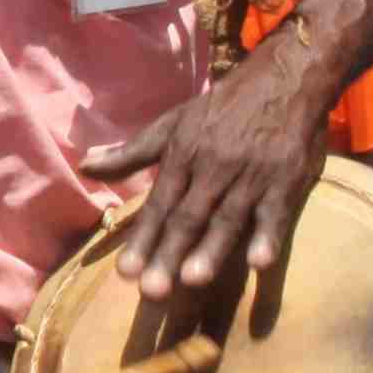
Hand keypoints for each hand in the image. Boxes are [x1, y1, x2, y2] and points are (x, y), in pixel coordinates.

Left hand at [80, 28, 339, 321]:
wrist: (284, 79)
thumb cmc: (222, 108)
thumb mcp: (173, 123)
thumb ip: (132, 153)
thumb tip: (86, 166)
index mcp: (183, 155)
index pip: (159, 205)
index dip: (142, 239)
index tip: (124, 274)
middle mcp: (214, 168)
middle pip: (188, 217)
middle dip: (168, 254)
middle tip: (151, 292)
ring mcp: (251, 175)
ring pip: (227, 218)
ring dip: (211, 250)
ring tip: (191, 280)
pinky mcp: (287, 180)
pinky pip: (276, 213)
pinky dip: (268, 236)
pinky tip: (259, 263)